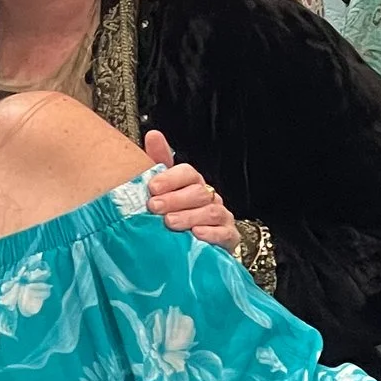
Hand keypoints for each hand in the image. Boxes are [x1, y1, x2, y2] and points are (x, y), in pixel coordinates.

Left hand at [144, 131, 237, 249]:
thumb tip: (153, 135)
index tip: (152, 187)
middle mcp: (208, 197)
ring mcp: (221, 216)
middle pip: (197, 191)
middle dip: (175, 199)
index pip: (187, 173)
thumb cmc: (175, 214)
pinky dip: (211, 233)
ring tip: (170, 223)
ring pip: (210, 211)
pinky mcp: (228, 236)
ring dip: (189, 216)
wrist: (193, 245)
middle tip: (154, 207)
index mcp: (192, 183)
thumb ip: (157, 163)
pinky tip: (196, 234)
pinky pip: (225, 233)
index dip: (170, 178)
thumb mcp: (162, 190)